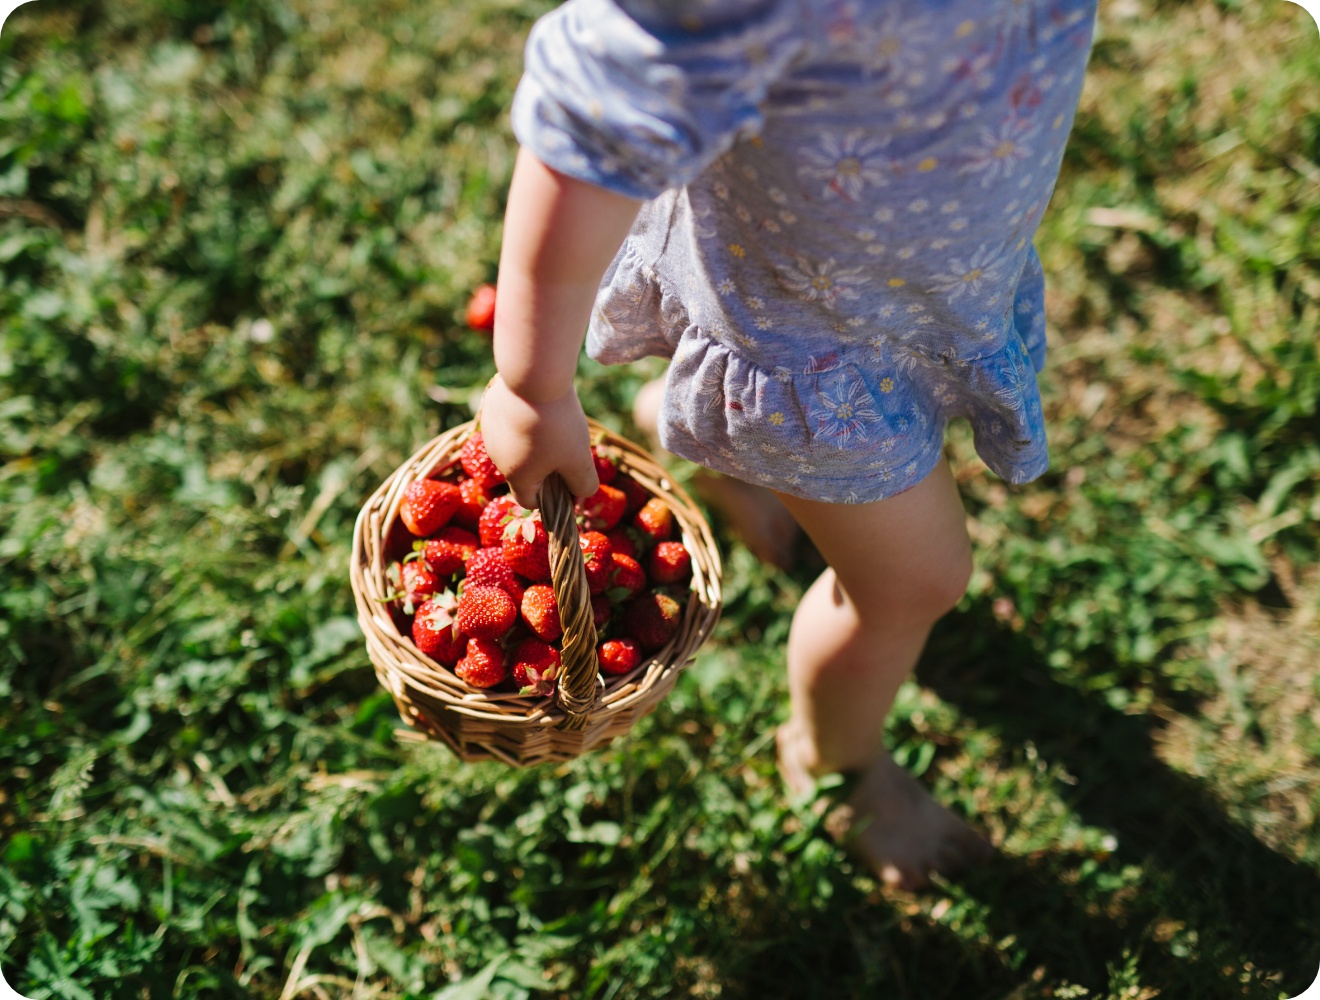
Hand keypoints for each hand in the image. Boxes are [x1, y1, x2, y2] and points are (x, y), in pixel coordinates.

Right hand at [478, 375, 599, 509]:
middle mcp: (497, 458)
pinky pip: (510, 423)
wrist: (533, 376)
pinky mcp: (491, 408)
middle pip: (524, 472)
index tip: (569, 479)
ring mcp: (490, 432)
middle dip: (546, 466)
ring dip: (535, 442)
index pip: (529, 501)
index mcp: (516, 476)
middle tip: (567, 447)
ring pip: (516, 445)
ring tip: (555, 423)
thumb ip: (583, 484)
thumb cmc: (557, 424)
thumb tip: (581, 494)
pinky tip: (540, 406)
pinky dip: (525, 420)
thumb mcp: (579, 459)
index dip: (551, 499)